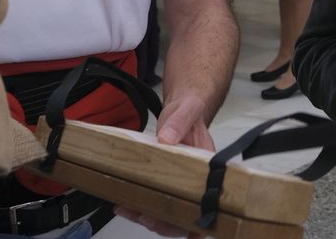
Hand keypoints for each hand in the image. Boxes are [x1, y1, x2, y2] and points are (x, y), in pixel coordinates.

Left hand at [110, 95, 218, 235]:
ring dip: (151, 218)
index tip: (187, 227)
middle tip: (148, 218)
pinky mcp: (165, 181)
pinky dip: (141, 207)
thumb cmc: (189, 112)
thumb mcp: (187, 111)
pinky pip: (157, 200)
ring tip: (131, 212)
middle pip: (188, 214)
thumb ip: (180, 122)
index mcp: (209, 166)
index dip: (200, 219)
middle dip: (168, 223)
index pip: (209, 200)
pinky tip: (126, 206)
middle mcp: (196, 179)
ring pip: (170, 212)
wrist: (181, 109)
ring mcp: (180, 182)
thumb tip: (168, 138)